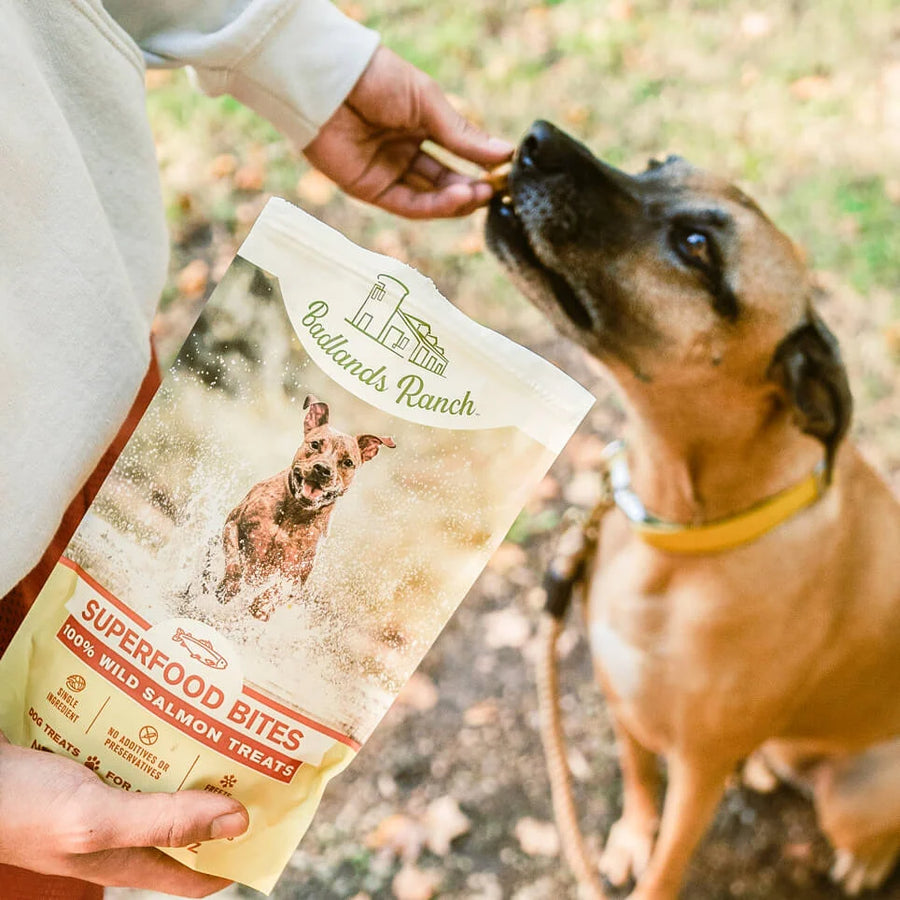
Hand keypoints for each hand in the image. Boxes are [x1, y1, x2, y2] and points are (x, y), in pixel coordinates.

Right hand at [0, 732, 247, 896]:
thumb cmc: (19, 807)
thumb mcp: (95, 820)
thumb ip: (163, 821)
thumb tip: (239, 823)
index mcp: (126, 858)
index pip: (197, 874)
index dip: (237, 855)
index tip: (274, 819)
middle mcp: (120, 831)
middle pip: (186, 819)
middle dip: (222, 792)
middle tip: (257, 754)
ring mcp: (103, 800)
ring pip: (163, 782)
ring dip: (193, 757)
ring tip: (224, 723)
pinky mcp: (87, 770)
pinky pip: (135, 755)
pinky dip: (157, 737)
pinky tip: (170, 710)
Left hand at [305, 46, 513, 218]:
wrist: (330, 82)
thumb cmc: (378, 79)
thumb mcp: (429, 104)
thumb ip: (463, 136)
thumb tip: (505, 154)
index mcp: (418, 125)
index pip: (455, 153)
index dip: (479, 165)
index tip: (504, 171)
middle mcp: (403, 151)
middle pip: (443, 181)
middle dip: (471, 188)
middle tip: (496, 189)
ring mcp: (387, 172)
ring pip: (429, 197)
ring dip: (458, 200)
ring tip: (482, 195)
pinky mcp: (369, 190)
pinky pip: (408, 205)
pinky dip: (435, 206)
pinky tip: (459, 197)